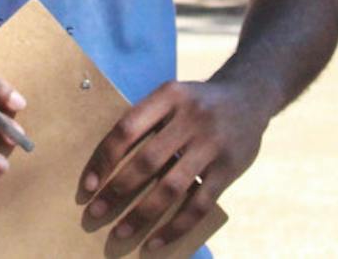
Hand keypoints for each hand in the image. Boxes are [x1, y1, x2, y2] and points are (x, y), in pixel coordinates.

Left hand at [79, 79, 264, 250]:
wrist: (250, 96)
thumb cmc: (197, 103)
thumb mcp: (173, 96)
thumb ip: (147, 121)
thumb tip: (106, 167)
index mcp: (170, 95)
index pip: (128, 128)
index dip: (104, 158)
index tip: (87, 185)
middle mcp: (192, 117)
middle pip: (147, 161)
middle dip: (117, 191)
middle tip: (94, 214)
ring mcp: (213, 144)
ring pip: (172, 188)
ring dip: (142, 215)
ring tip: (119, 233)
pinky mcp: (229, 168)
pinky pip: (198, 204)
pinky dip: (175, 227)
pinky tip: (155, 242)